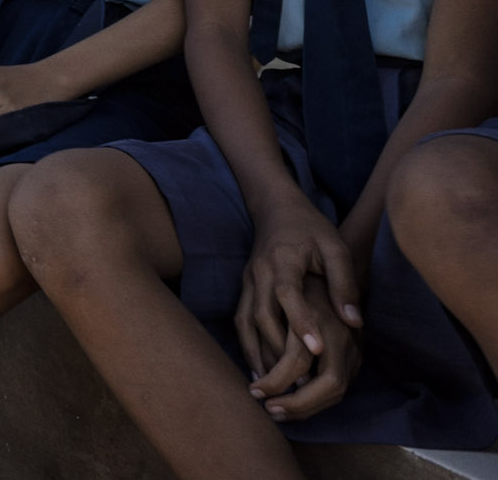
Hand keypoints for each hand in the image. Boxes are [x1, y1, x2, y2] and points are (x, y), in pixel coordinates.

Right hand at [234, 197, 365, 402]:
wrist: (277, 209)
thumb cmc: (312, 229)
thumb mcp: (336, 248)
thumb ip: (343, 283)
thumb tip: (354, 323)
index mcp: (284, 259)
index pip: (288, 293)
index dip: (301, 321)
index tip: (317, 351)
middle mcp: (260, 272)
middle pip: (261, 314)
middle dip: (278, 350)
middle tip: (299, 383)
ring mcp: (248, 281)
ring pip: (246, 322)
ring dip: (259, 354)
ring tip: (274, 386)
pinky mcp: (244, 288)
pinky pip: (240, 321)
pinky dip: (248, 346)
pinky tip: (259, 369)